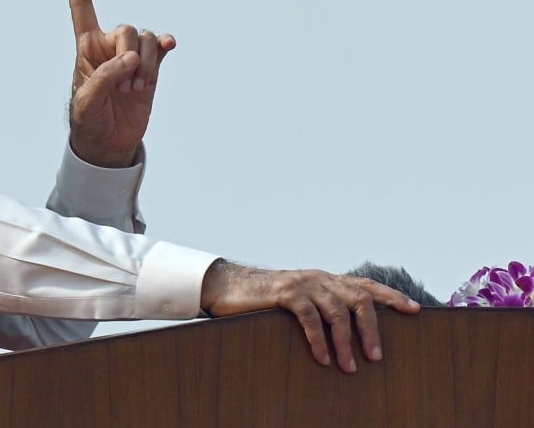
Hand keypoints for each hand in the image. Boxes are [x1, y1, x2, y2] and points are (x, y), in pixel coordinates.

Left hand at [67, 0, 175, 167]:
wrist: (109, 143)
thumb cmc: (89, 120)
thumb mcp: (85, 103)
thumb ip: (103, 78)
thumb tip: (129, 60)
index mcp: (86, 47)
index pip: (82, 7)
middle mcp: (110, 46)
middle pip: (126, 28)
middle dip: (129, 55)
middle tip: (125, 85)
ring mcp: (132, 56)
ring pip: (147, 39)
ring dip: (146, 66)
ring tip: (135, 91)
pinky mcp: (150, 68)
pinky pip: (161, 47)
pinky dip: (165, 45)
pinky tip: (170, 46)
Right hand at [200, 260, 421, 372]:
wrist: (229, 287)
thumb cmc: (267, 301)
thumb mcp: (301, 301)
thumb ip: (322, 308)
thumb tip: (349, 333)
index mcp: (327, 279)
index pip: (367, 285)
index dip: (391, 297)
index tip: (415, 311)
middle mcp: (320, 277)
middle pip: (359, 298)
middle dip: (372, 329)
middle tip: (375, 358)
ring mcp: (303, 283)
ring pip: (336, 310)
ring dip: (346, 341)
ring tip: (349, 367)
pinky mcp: (284, 292)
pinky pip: (308, 316)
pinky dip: (318, 338)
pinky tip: (322, 357)